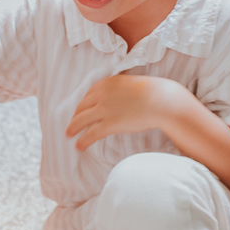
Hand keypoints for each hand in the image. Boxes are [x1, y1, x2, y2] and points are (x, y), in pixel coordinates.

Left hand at [65, 74, 181, 150]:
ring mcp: (104, 109)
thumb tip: (120, 99)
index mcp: (106, 83)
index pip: (89, 94)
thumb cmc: (153, 93)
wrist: (160, 100)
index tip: (81, 111)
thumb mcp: (132, 84)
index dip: (83, 104)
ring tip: (69, 135)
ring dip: (73, 128)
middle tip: (71, 124)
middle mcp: (101, 94)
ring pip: (81, 120)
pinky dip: (83, 140)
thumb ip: (121, 90)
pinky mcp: (109, 123)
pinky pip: (91, 133)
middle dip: (75, 116)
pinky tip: (79, 146)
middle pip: (82, 106)